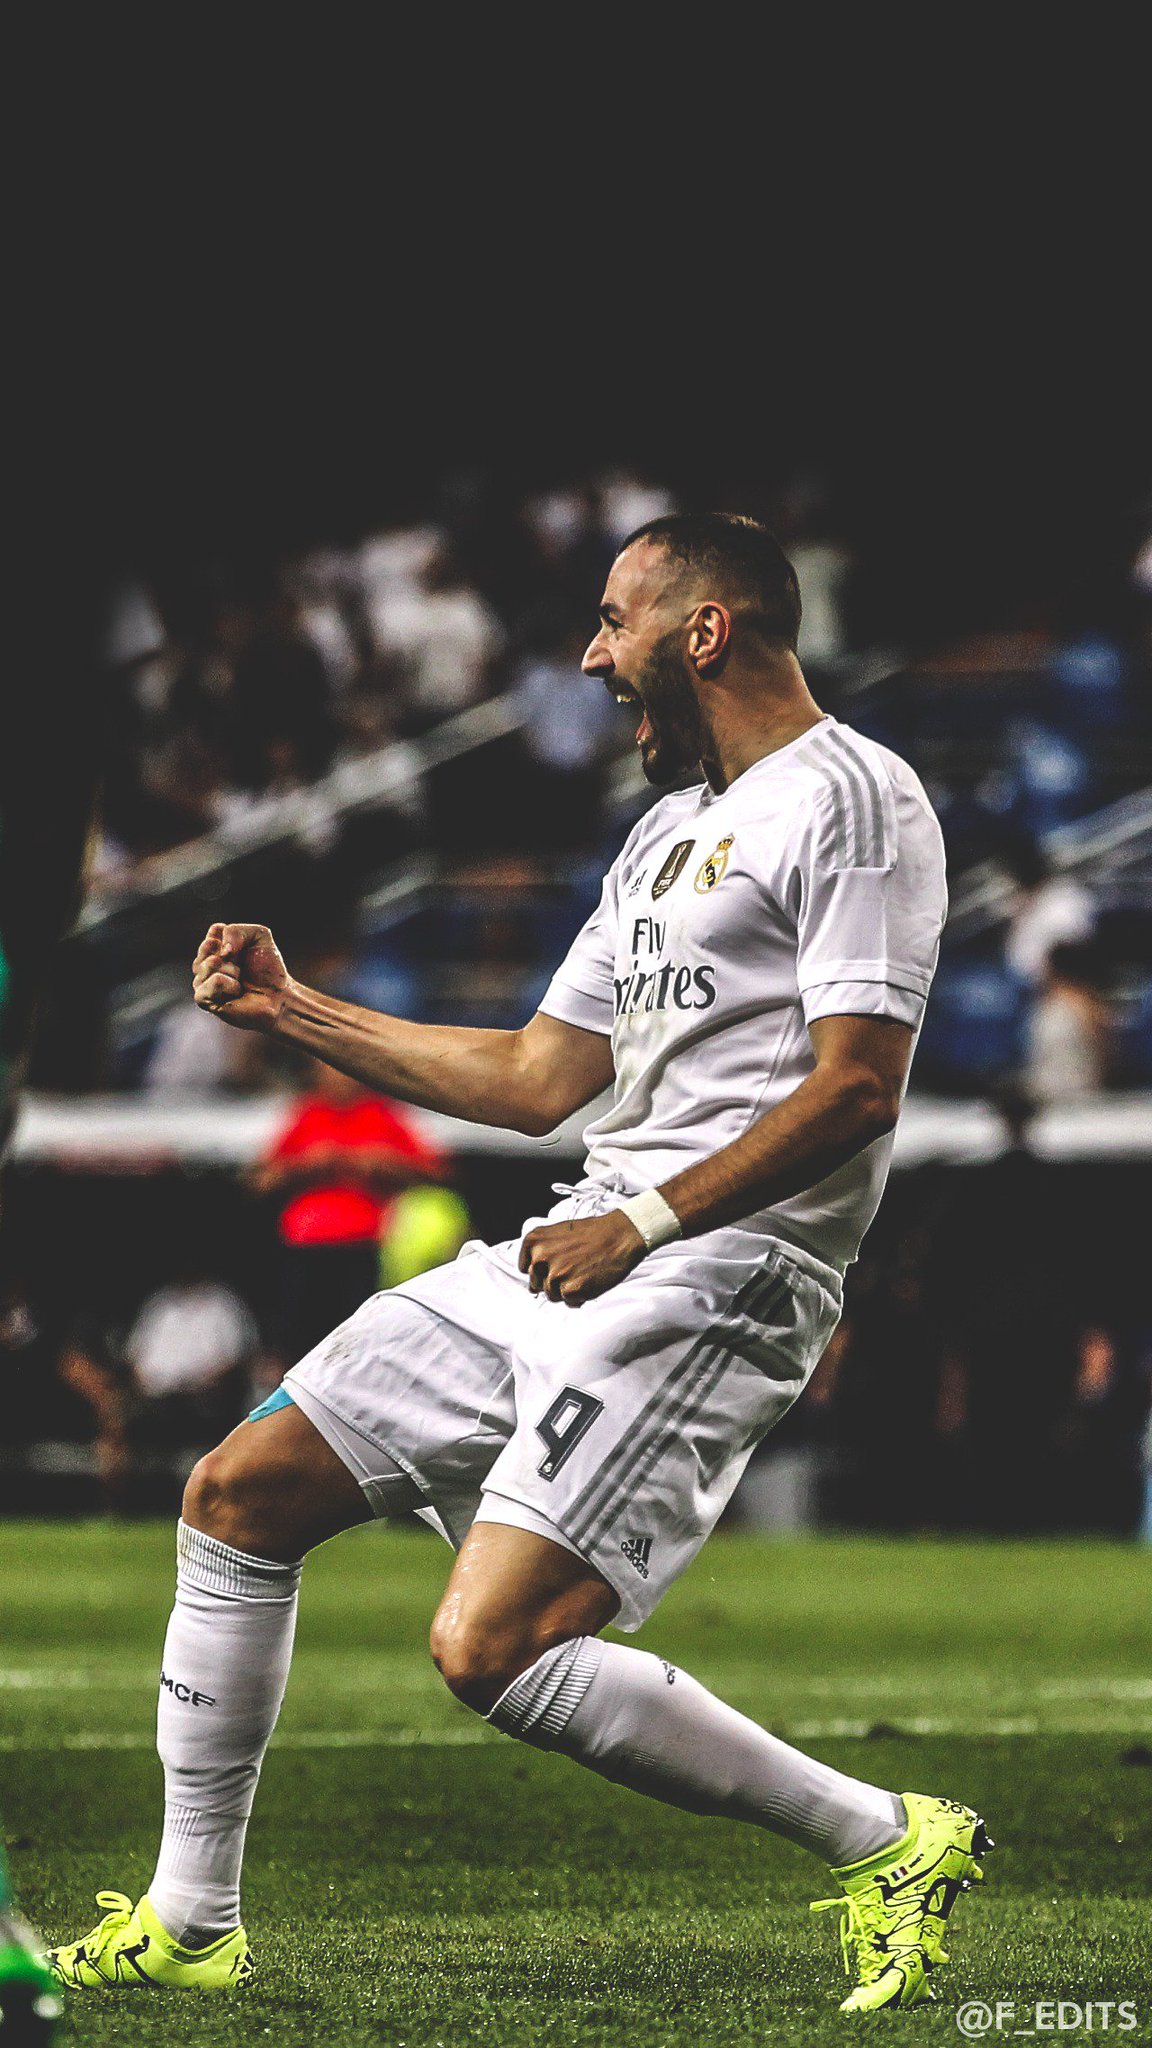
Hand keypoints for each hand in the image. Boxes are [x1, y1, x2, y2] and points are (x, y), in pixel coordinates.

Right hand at [192, 922, 291, 1032]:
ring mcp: (201, 980)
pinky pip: (215, 981)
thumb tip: (223, 950)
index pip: (216, 931)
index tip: (246, 951)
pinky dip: (230, 985)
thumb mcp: (259, 936)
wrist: (277, 997)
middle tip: (243, 969)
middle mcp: (204, 961)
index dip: (234, 939)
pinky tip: (236, 992)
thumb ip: (236, 931)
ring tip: (240, 982)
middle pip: (209, 946)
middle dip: (233, 956)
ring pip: (210, 964)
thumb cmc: (268, 969)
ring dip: (233, 971)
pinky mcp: (203, 999)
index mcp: (215, 945)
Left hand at [518, 1210, 645, 1305]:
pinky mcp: (570, 1290)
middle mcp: (539, 1257)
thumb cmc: (592, 1233)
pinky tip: (589, 1280)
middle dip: (553, 1281)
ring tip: (583, 1272)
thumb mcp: (558, 1233)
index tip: (557, 1264)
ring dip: (566, 1289)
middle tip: (574, 1269)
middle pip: (537, 1284)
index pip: (526, 1268)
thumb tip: (533, 1282)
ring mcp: (554, 1274)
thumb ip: (542, 1252)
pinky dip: (579, 1296)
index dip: (542, 1270)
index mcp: (534, 1241)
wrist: (619, 1235)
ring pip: (552, 1295)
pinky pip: (568, 1301)